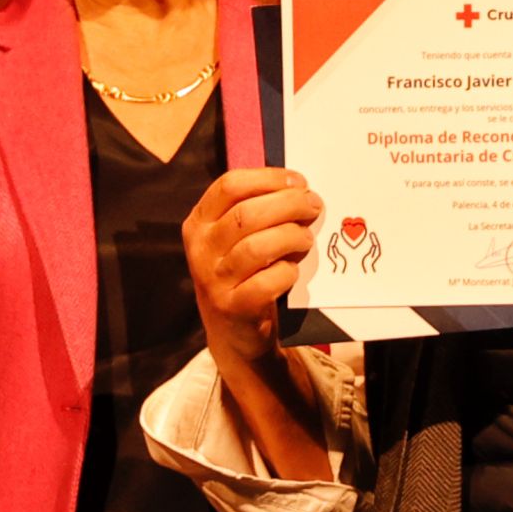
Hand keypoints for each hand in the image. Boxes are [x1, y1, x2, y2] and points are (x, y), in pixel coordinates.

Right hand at [183, 167, 323, 378]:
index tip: (298, 181)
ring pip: (258, 246)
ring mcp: (214, 280)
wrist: (233, 332)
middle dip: (289, 204)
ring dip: (292, 237)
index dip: (268, 178)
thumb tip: (299, 187)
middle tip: (314, 206)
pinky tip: (293, 270)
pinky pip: (268, 281)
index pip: (229, 186)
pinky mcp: (233, 307)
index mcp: (199, 223)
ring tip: (306, 239)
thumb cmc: (242, 273)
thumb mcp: (234, 239)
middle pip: (247, 214)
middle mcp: (201, 249)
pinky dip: (288, 272)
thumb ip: (256, 210)